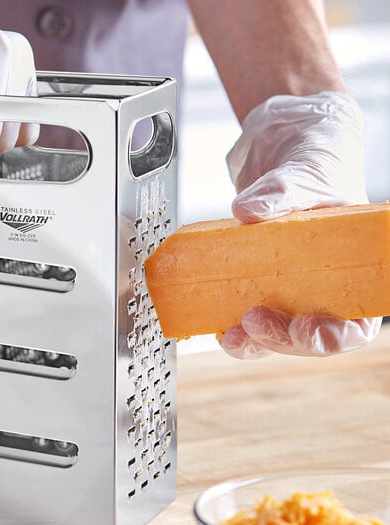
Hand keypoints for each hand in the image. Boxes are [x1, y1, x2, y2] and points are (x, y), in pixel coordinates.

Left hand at [219, 91, 381, 358]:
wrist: (286, 139)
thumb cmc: (318, 155)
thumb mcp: (309, 167)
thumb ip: (283, 190)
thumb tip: (248, 211)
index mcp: (352, 268)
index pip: (354, 323)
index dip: (332, 336)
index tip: (306, 327)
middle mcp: (320, 284)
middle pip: (307, 336)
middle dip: (280, 339)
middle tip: (253, 321)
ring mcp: (285, 284)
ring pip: (272, 333)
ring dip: (251, 341)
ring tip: (230, 334)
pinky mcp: (253, 277)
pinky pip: (241, 309)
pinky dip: (227, 320)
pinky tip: (214, 320)